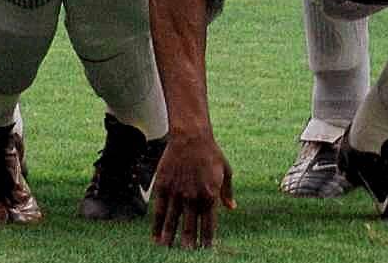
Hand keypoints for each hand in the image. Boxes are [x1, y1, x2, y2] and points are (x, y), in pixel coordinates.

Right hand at [150, 130, 233, 249]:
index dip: (207, 239)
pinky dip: (157, 224)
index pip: (208, 224)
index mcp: (210, 196)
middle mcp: (193, 197)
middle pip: (190, 226)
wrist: (191, 136)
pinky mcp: (163, 185)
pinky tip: (156, 236)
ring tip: (167, 250)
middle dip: (189, 243)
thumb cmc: (211, 153)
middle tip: (187, 255)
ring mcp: (177, 192)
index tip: (205, 250)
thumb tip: (231, 208)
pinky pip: (160, 209)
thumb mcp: (226, 172)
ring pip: (173, 220)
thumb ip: (227, 192)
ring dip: (170, 237)